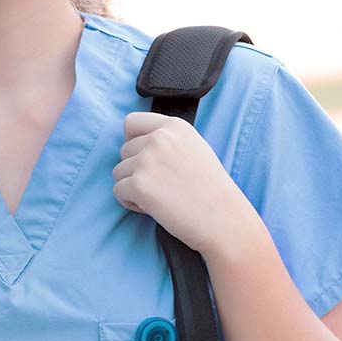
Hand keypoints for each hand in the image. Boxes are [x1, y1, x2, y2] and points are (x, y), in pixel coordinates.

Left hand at [112, 111, 260, 254]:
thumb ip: (166, 140)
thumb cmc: (209, 188)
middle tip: (163, 185)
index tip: (144, 158)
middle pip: (124, 151)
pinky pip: (118, 191)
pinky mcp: (138, 183)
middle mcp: (159, 138)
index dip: (132, 141)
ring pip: (119, 172)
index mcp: (174, 126)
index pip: (132, 122)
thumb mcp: (193, 148)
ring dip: (134, 187)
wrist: (223, 218)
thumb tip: (133, 142)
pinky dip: (131, 203)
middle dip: (136, 170)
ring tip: (162, 196)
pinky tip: (155, 207)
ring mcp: (147, 160)